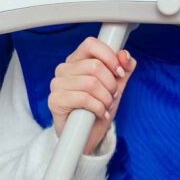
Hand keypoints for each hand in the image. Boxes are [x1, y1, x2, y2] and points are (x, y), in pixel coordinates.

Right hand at [48, 37, 135, 154]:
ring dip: (106, 98)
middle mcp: (64, 69)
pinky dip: (98, 108)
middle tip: (112, 96)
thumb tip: (125, 55)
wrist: (88, 135)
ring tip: (106, 106)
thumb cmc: (99, 107)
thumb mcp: (116, 86)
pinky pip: (83, 98)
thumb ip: (123, 68)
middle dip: (111, 84)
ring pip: (91, 83)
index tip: (119, 73)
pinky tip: (99, 113)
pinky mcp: (55, 100)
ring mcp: (57, 84)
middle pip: (95, 66)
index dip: (109, 57)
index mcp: (77, 60)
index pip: (91, 44)